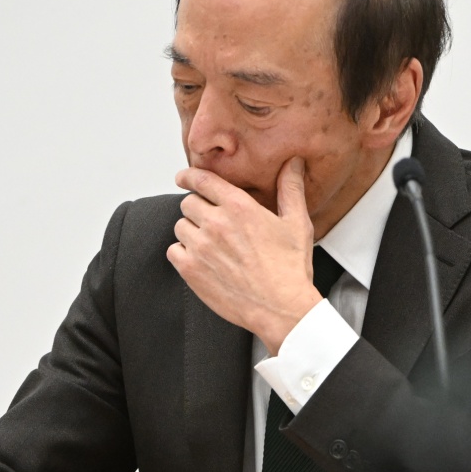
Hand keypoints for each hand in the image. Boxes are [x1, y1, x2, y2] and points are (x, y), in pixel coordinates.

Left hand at [170, 157, 323, 352]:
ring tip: (211, 246)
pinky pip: (174, 251)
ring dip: (191, 232)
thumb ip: (290, 188)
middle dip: (198, 210)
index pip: (202, 179)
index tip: (183, 178)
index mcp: (239, 206)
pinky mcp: (191, 270)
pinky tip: (202, 261)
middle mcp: (216, 222)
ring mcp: (201, 247)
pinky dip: (184, 254)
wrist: (282, 308)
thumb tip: (293, 163)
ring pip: (180, 227)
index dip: (189, 176)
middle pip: (188, 203)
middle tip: (213, 224)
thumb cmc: (291, 268)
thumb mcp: (296, 223)